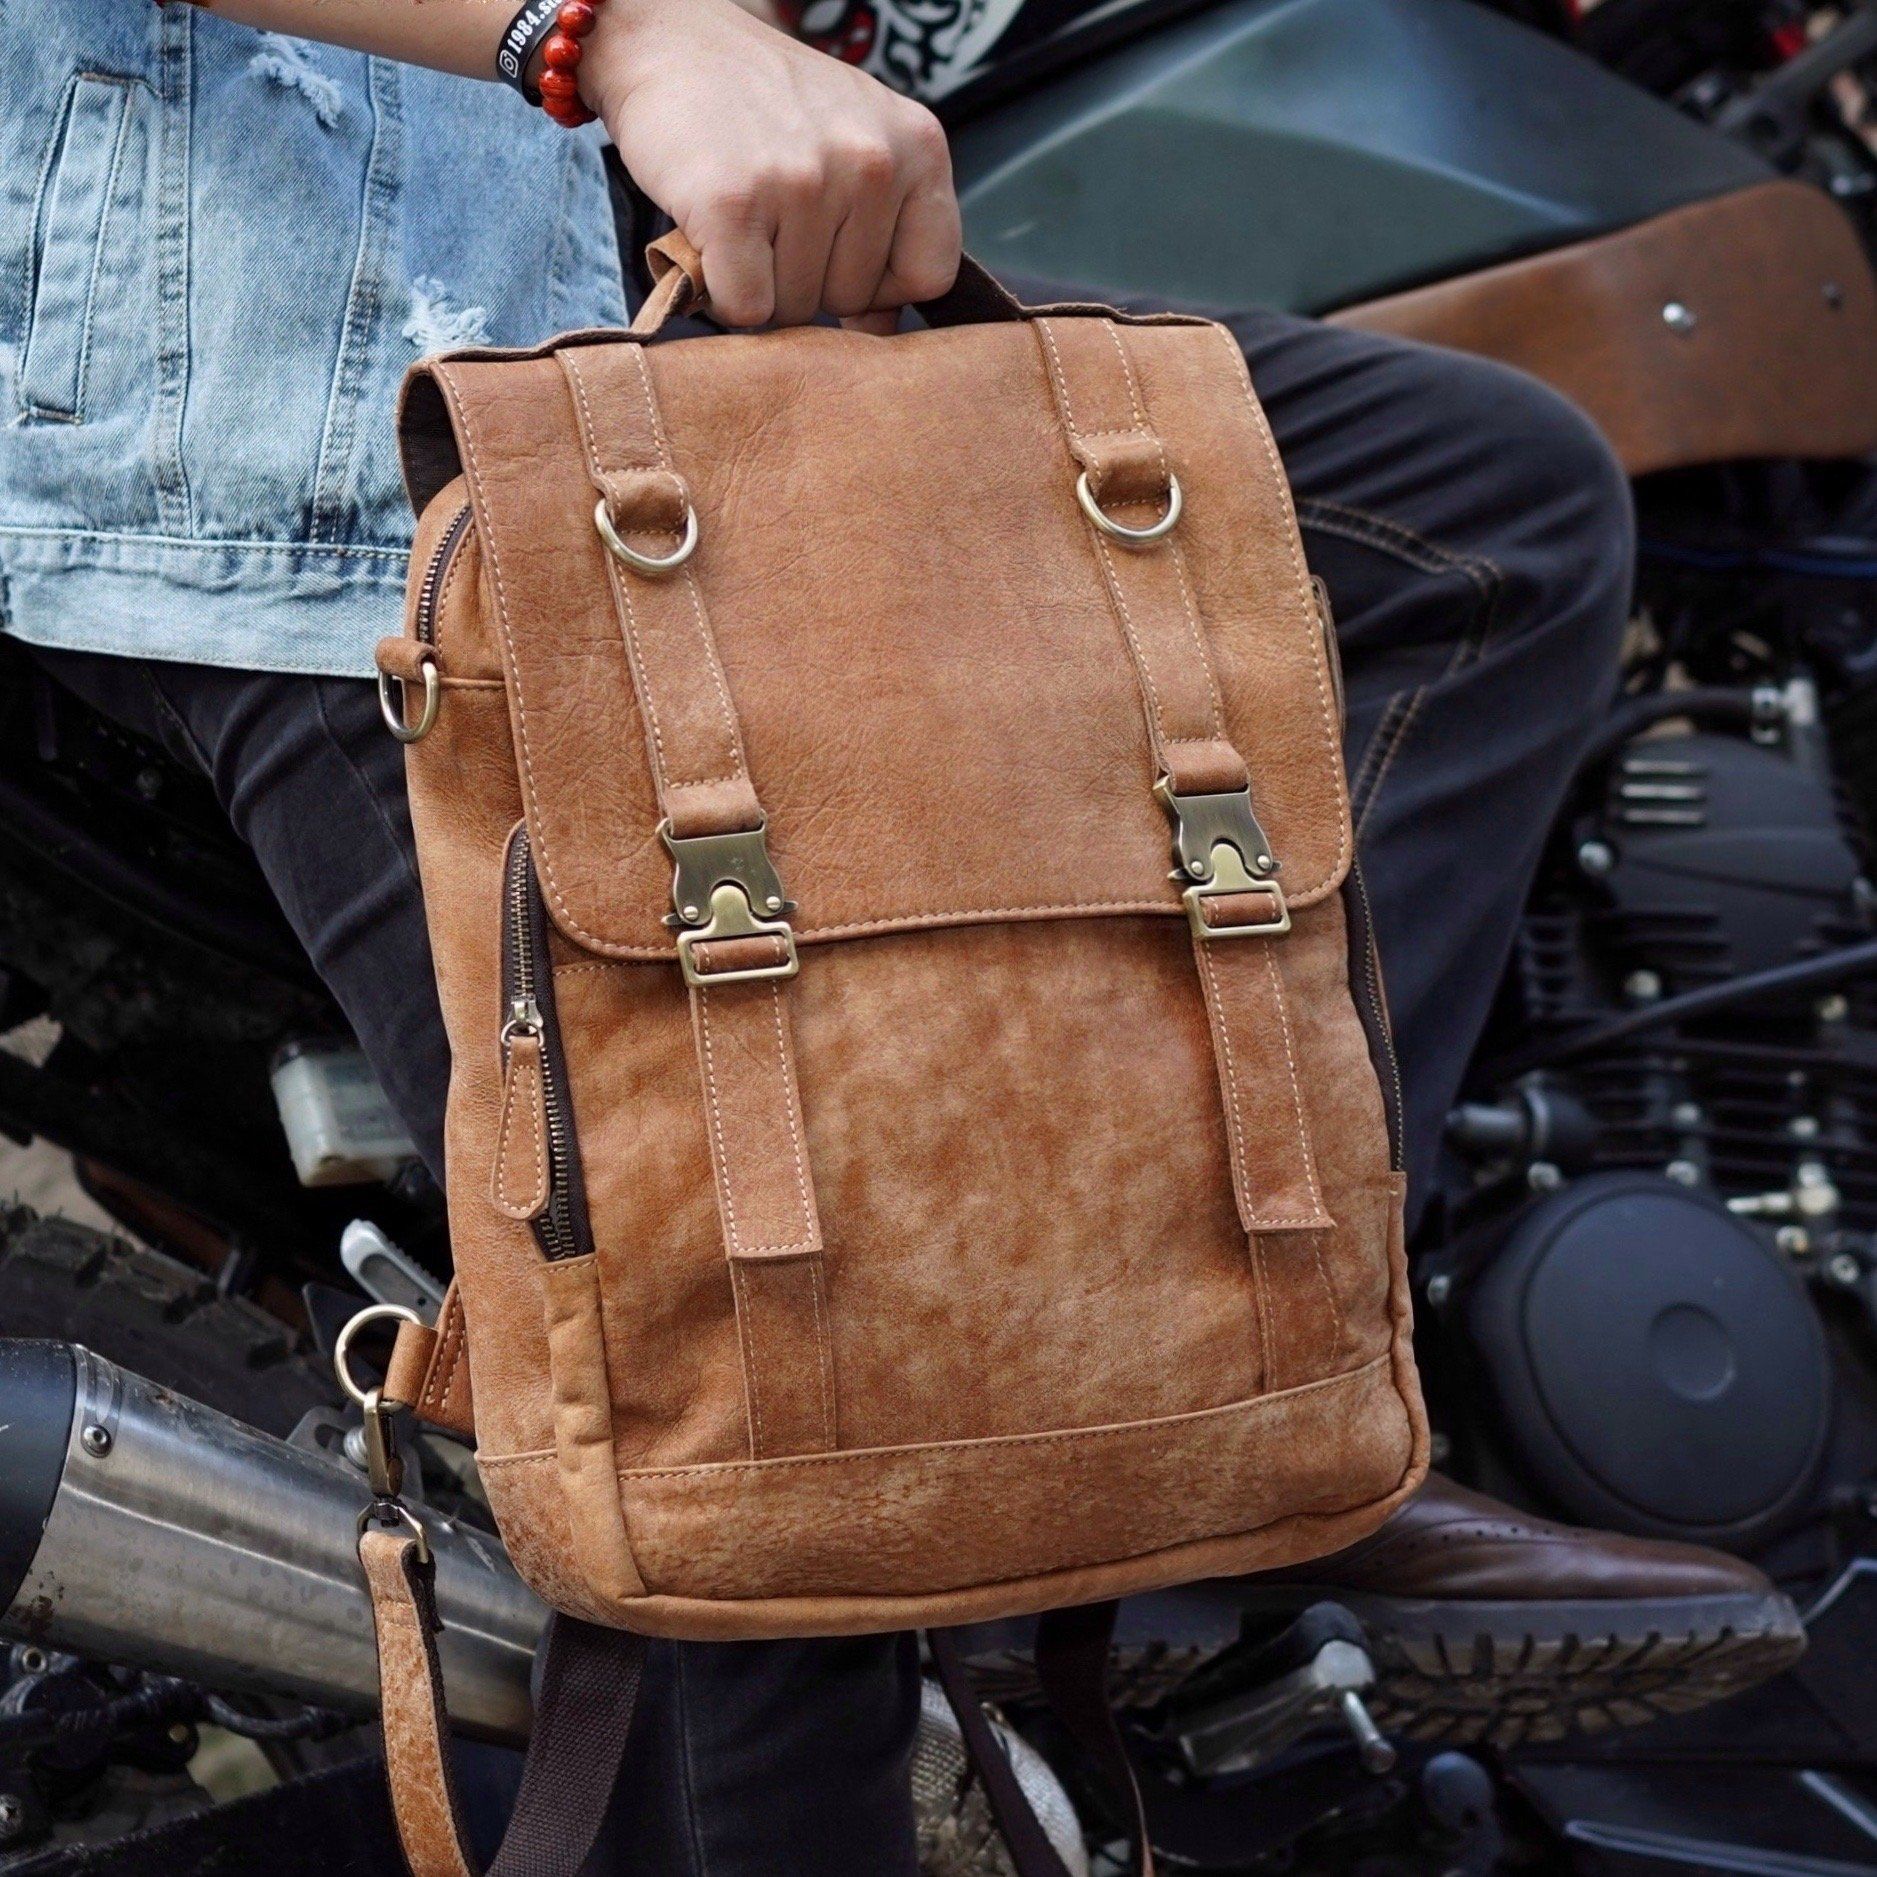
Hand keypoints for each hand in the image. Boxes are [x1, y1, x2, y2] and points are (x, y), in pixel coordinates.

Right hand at [579, 0, 960, 327]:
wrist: (671, 42)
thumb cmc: (766, 108)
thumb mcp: (854, 148)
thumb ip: (887, 233)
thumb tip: (885, 333)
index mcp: (917, 145)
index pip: (930, 276)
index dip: (880, 283)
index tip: (838, 248)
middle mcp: (870, 160)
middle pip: (853, 299)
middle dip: (808, 279)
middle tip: (772, 215)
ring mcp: (803, 180)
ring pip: (796, 311)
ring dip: (759, 284)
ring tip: (743, 218)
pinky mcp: (734, 203)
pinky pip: (746, 310)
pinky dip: (719, 293)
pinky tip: (712, 240)